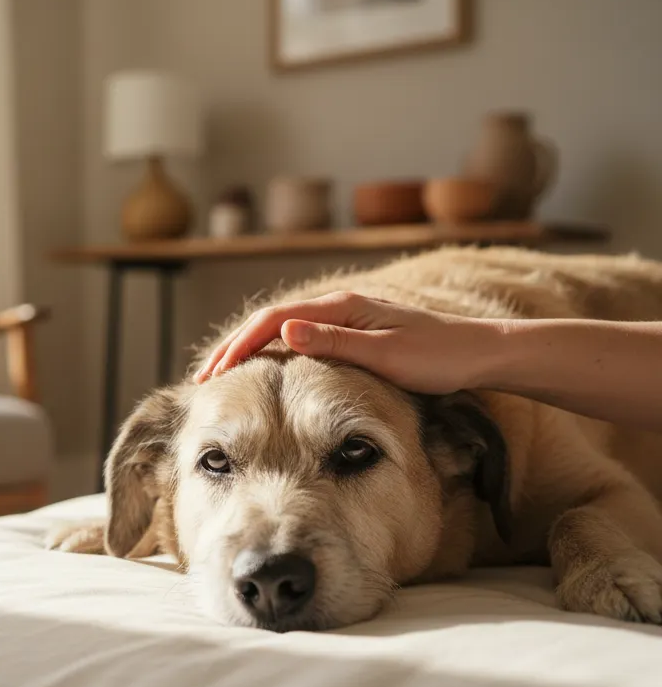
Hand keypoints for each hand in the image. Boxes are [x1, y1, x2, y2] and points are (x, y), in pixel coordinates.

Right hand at [192, 291, 498, 394]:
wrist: (481, 353)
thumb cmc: (439, 358)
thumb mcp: (386, 355)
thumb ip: (334, 343)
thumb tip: (284, 332)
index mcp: (343, 308)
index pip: (275, 320)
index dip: (241, 344)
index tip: (216, 372)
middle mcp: (340, 308)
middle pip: (273, 322)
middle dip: (236, 348)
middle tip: (206, 378)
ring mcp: (346, 320)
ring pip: (284, 330)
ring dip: (251, 351)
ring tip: (224, 376)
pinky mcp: (355, 334)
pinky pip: (301, 340)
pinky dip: (274, 354)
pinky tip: (267, 371)